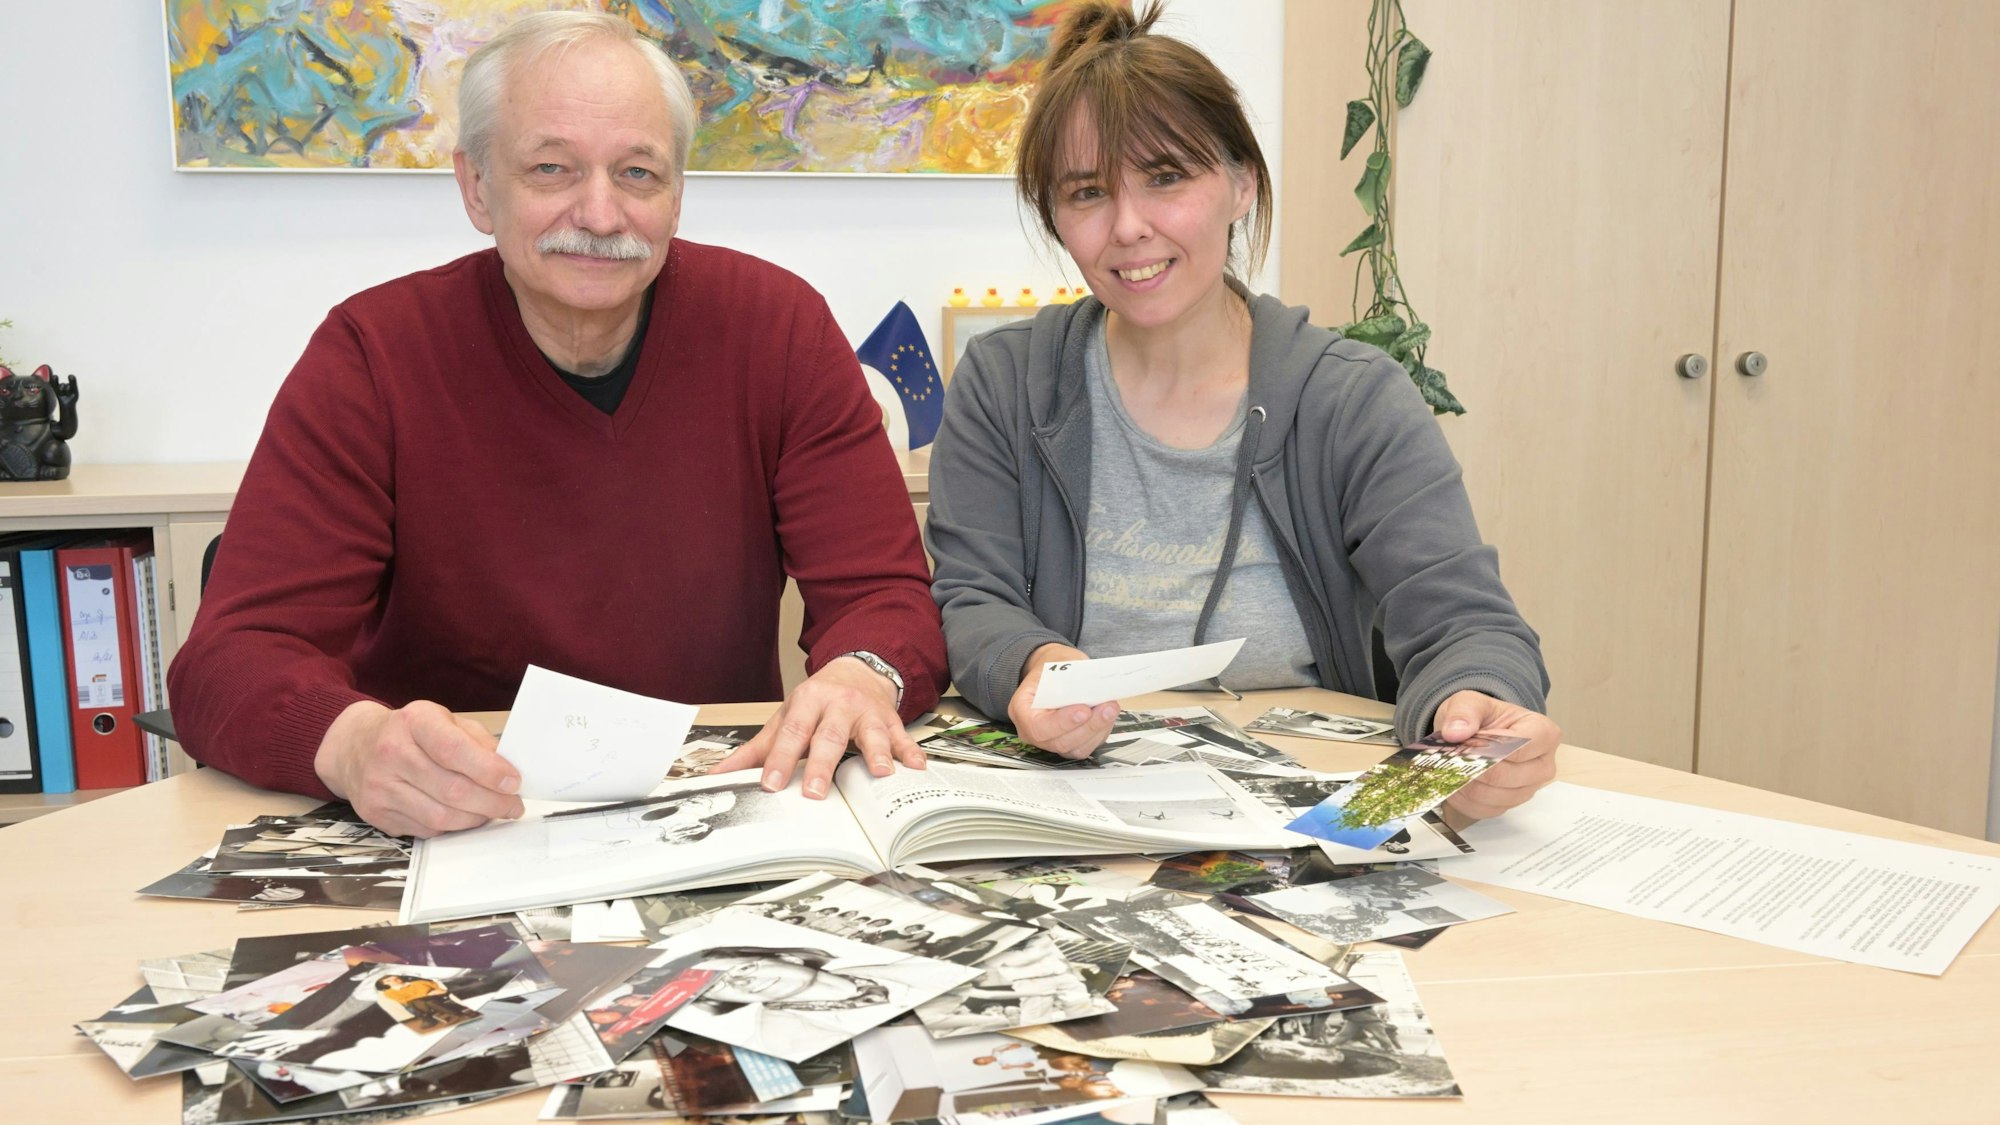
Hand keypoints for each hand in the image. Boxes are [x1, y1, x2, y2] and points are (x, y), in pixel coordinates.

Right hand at [314, 699, 521, 837]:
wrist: (354, 746)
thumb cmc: (410, 732)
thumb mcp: (443, 720)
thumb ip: (476, 740)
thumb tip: (507, 768)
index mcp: (413, 722)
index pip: (454, 750)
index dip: (489, 770)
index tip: (513, 782)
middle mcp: (391, 753)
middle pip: (451, 789)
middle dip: (492, 802)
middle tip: (512, 805)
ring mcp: (380, 787)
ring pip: (440, 816)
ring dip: (475, 819)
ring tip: (492, 812)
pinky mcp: (376, 814)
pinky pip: (425, 829)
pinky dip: (452, 827)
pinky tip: (464, 817)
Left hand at [712, 656, 921, 798]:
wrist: (857, 671)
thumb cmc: (817, 702)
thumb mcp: (786, 718)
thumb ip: (756, 749)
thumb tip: (721, 773)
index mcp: (808, 702)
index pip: (792, 733)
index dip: (780, 759)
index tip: (770, 784)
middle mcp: (839, 705)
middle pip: (829, 736)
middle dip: (822, 765)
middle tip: (813, 793)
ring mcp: (868, 713)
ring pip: (872, 734)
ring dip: (877, 753)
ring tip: (880, 773)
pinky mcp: (891, 721)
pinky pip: (903, 737)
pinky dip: (910, 751)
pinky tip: (916, 767)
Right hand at [1007, 643, 1117, 758]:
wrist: (1055, 674)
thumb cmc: (1053, 668)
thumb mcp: (1058, 663)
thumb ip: (1072, 678)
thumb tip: (1093, 689)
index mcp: (1022, 710)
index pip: (1038, 727)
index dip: (1062, 723)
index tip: (1084, 710)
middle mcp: (1033, 732)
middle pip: (1060, 742)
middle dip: (1088, 726)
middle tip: (1107, 707)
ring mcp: (1051, 741)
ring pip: (1076, 748)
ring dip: (1097, 730)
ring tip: (1111, 708)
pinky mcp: (1070, 745)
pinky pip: (1087, 747)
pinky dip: (1101, 732)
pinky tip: (1108, 716)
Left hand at [1432, 690, 1559, 820]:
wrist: (1477, 734)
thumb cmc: (1483, 718)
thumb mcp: (1471, 702)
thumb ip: (1464, 712)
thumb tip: (1455, 732)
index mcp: (1544, 733)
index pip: (1519, 748)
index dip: (1488, 748)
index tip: (1466, 743)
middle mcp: (1542, 765)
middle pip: (1505, 776)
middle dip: (1473, 767)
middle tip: (1452, 756)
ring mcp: (1528, 788)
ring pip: (1493, 796)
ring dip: (1466, 783)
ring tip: (1452, 766)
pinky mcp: (1510, 805)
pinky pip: (1484, 809)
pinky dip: (1464, 798)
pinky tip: (1457, 780)